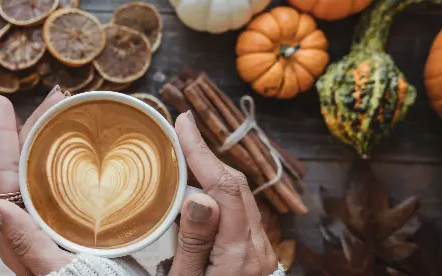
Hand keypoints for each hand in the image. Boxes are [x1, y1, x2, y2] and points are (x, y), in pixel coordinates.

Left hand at [0, 86, 73, 274]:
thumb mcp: (55, 271)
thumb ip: (24, 243)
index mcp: (18, 235)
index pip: (3, 175)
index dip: (1, 136)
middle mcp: (29, 226)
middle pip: (24, 166)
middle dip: (35, 127)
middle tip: (58, 97)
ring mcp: (50, 224)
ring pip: (44, 171)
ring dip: (53, 139)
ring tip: (69, 113)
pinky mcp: (72, 226)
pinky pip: (63, 184)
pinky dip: (72, 160)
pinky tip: (87, 150)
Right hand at [168, 111, 278, 275]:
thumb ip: (194, 243)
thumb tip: (198, 197)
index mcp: (239, 255)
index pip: (224, 188)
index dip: (202, 151)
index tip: (184, 124)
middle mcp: (257, 249)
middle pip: (236, 186)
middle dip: (206, 156)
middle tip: (180, 132)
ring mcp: (261, 252)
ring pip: (239, 198)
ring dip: (212, 175)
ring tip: (183, 159)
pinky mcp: (256, 256)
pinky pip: (239, 214)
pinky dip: (218, 196)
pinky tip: (198, 194)